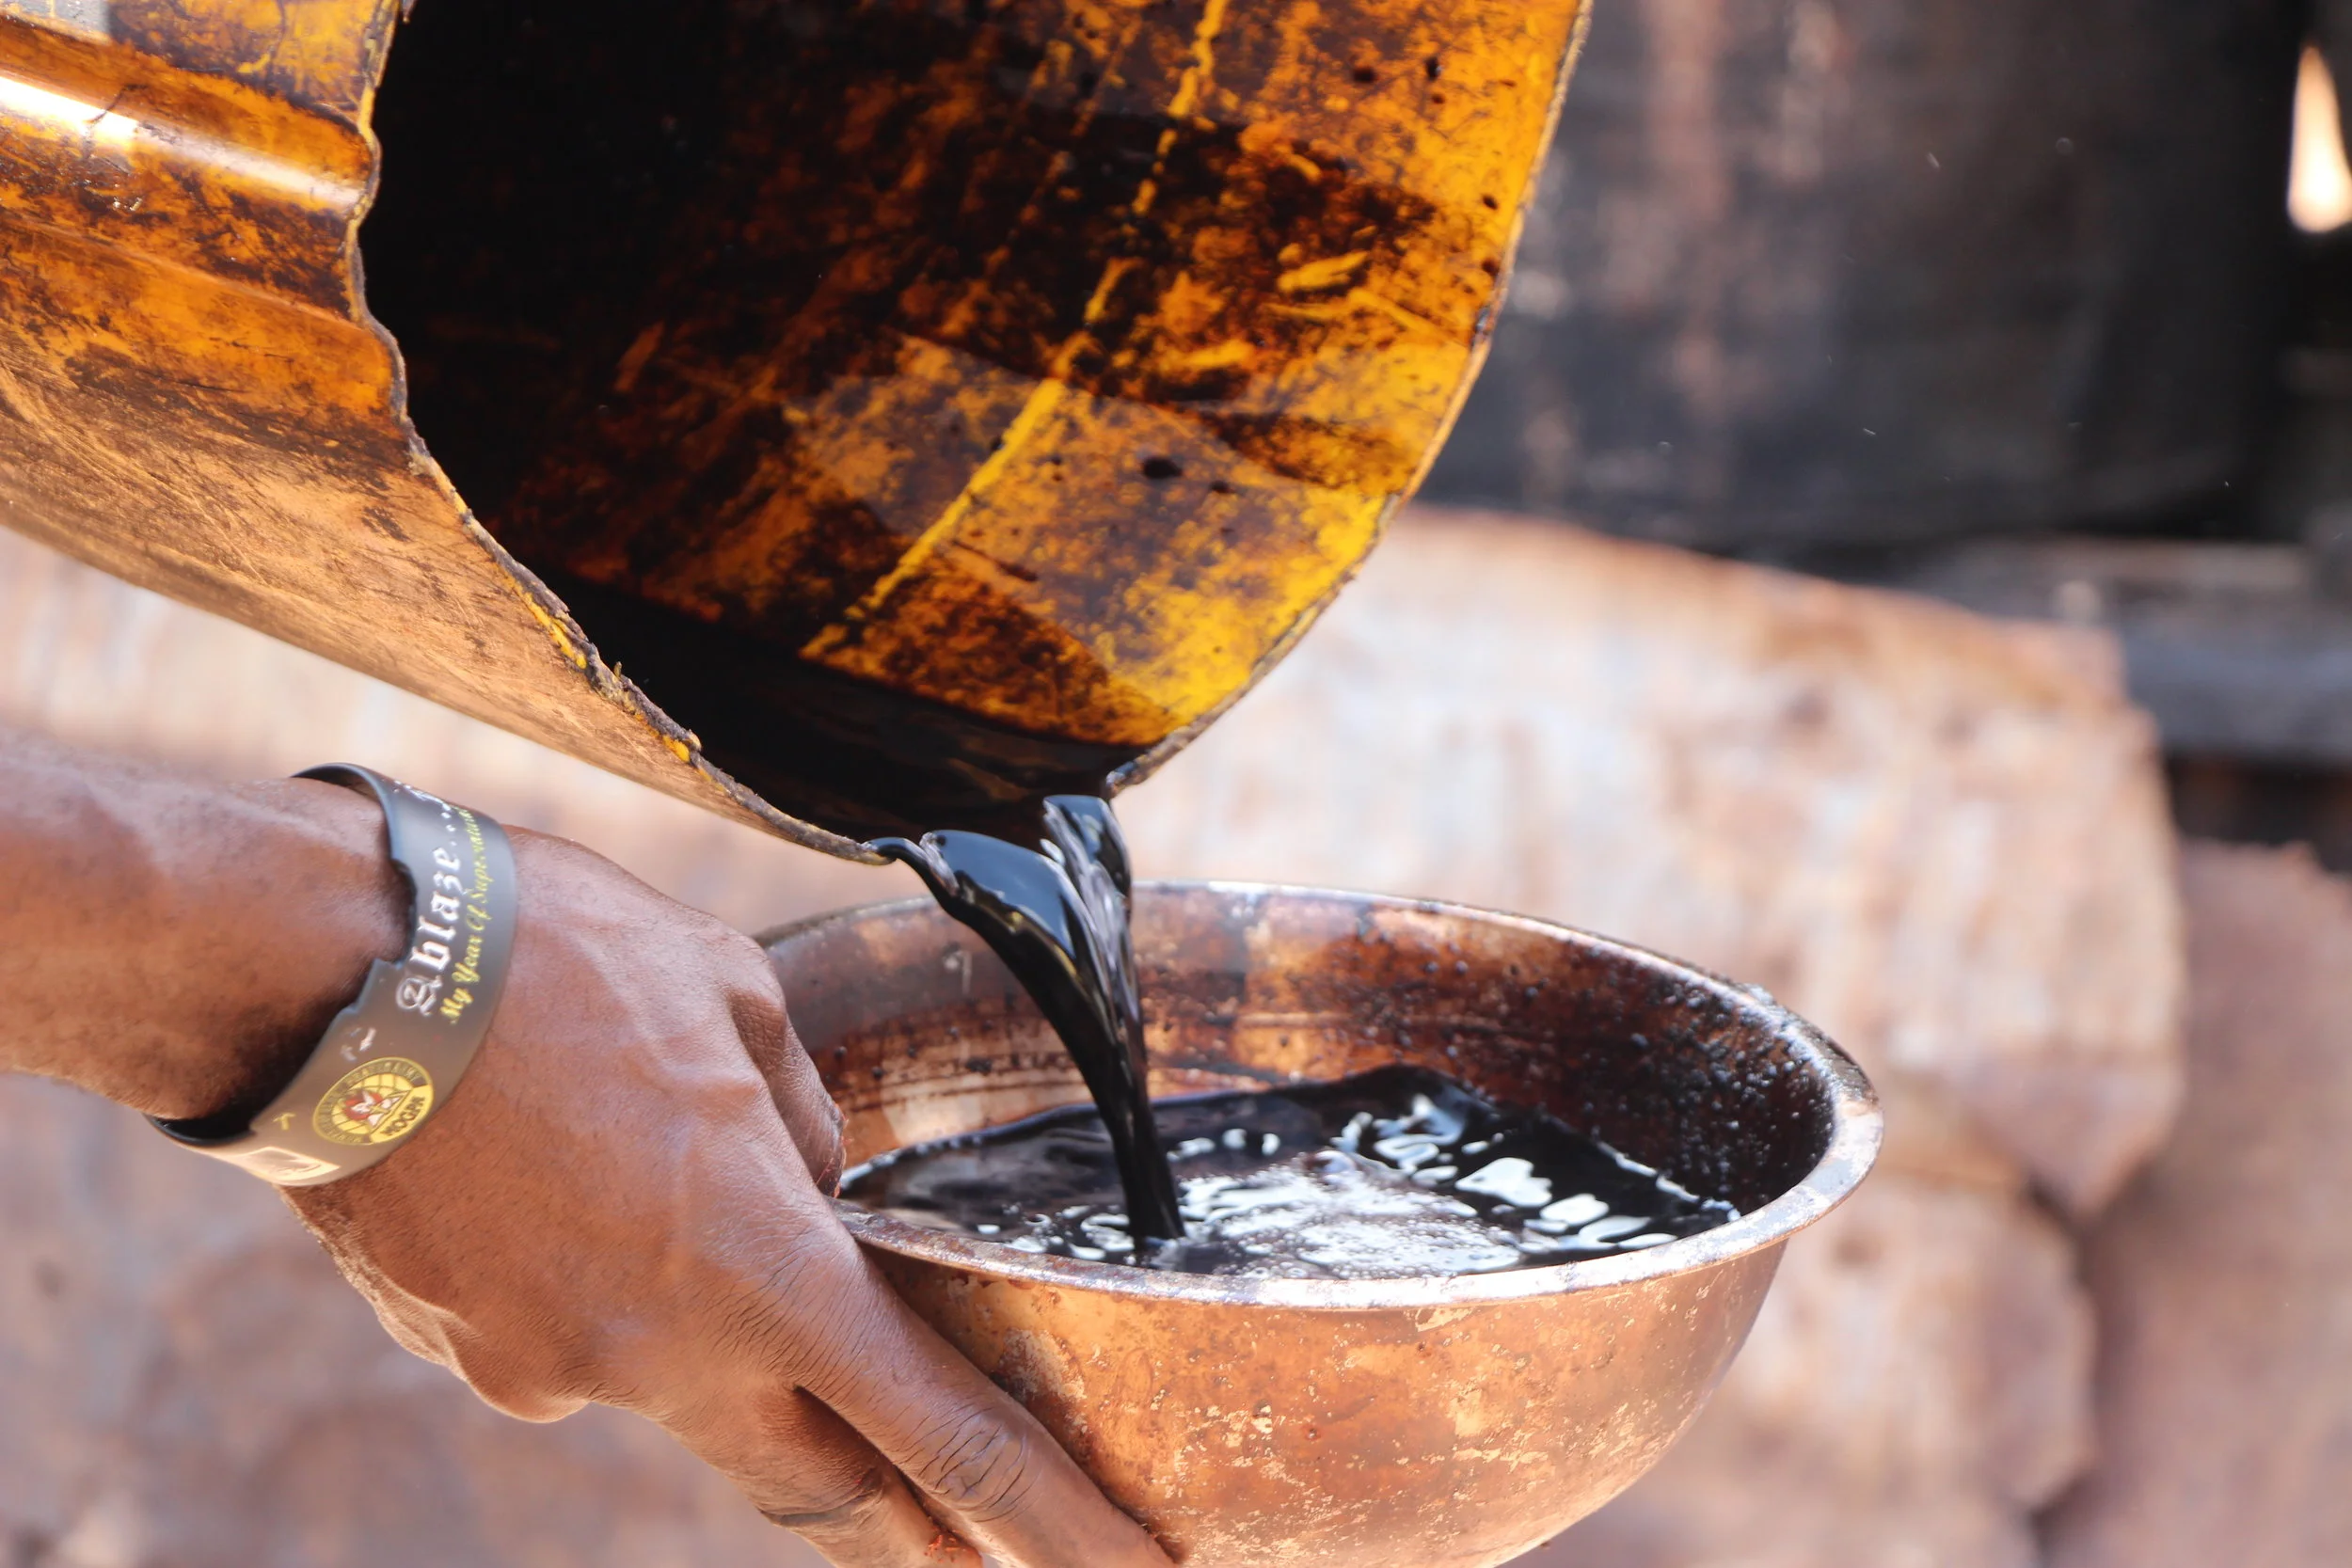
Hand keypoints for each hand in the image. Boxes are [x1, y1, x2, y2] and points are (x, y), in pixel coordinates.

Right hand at [283, 830, 1168, 1567]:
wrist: (325, 972)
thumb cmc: (553, 958)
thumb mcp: (735, 1000)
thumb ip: (803, 1125)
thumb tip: (821, 1190)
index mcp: (761, 1263)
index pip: (941, 1429)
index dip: (1049, 1519)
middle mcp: (664, 1354)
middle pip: (817, 1479)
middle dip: (894, 1508)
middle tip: (961, 1527)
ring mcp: (554, 1374)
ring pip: (684, 1389)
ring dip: (707, 1329)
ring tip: (636, 1170)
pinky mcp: (469, 1359)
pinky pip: (579, 1340)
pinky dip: (600, 1284)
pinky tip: (554, 1176)